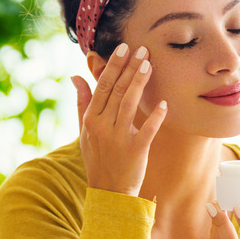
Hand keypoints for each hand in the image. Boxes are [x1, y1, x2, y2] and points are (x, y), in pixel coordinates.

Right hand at [71, 43, 166, 196]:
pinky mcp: (135, 150)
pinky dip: (155, 116)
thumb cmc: (97, 157)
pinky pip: (147, 130)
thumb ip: (81, 102)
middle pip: (117, 91)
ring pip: (129, 105)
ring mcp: (118, 138)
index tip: (124, 48)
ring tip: (149, 64)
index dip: (114, 66)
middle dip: (129, 68)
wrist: (108, 191)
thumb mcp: (84, 130)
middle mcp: (102, 126)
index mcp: (90, 119)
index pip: (103, 86)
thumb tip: (75, 76)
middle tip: (142, 49)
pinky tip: (164, 103)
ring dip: (139, 83)